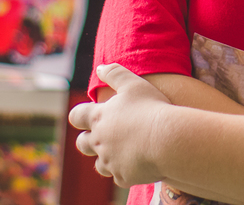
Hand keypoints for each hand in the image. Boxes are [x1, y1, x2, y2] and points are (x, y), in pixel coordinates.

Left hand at [70, 63, 173, 186]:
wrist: (167, 139)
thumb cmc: (151, 108)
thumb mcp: (133, 84)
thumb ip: (114, 73)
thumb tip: (99, 68)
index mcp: (99, 118)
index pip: (77, 116)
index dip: (79, 116)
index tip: (82, 116)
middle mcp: (99, 141)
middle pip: (82, 144)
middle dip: (87, 140)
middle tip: (99, 136)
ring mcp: (110, 161)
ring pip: (99, 164)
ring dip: (105, 158)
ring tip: (121, 151)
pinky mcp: (123, 176)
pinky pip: (119, 176)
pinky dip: (126, 170)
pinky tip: (137, 163)